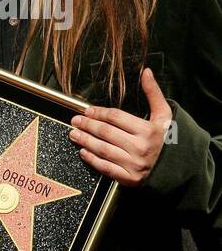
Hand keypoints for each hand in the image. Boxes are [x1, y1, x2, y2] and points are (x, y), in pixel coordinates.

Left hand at [69, 68, 172, 187]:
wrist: (177, 167)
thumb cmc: (166, 137)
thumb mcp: (164, 115)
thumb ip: (153, 93)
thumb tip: (146, 72)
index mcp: (149, 130)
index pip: (116, 118)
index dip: (99, 113)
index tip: (87, 110)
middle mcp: (141, 147)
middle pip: (106, 133)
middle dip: (88, 125)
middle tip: (75, 120)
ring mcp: (135, 164)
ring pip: (103, 149)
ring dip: (85, 141)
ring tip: (73, 134)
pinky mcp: (129, 178)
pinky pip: (106, 168)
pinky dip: (92, 159)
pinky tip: (83, 152)